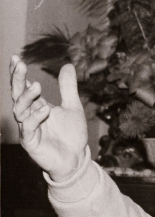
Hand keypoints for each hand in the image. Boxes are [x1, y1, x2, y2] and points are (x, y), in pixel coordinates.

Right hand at [10, 56, 88, 180]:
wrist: (76, 158)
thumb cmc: (71, 134)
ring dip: (26, 97)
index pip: (23, 87)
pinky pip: (28, 128)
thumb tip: (68, 64)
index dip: (18, 74)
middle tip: (19, 65)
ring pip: (20, 110)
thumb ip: (68, 88)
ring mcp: (28, 129)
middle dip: (17, 80)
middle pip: (17, 95)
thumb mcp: (73, 107)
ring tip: (37, 86)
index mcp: (36, 106)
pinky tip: (45, 110)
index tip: (16, 58)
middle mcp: (28, 116)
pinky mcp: (31, 142)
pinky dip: (35, 118)